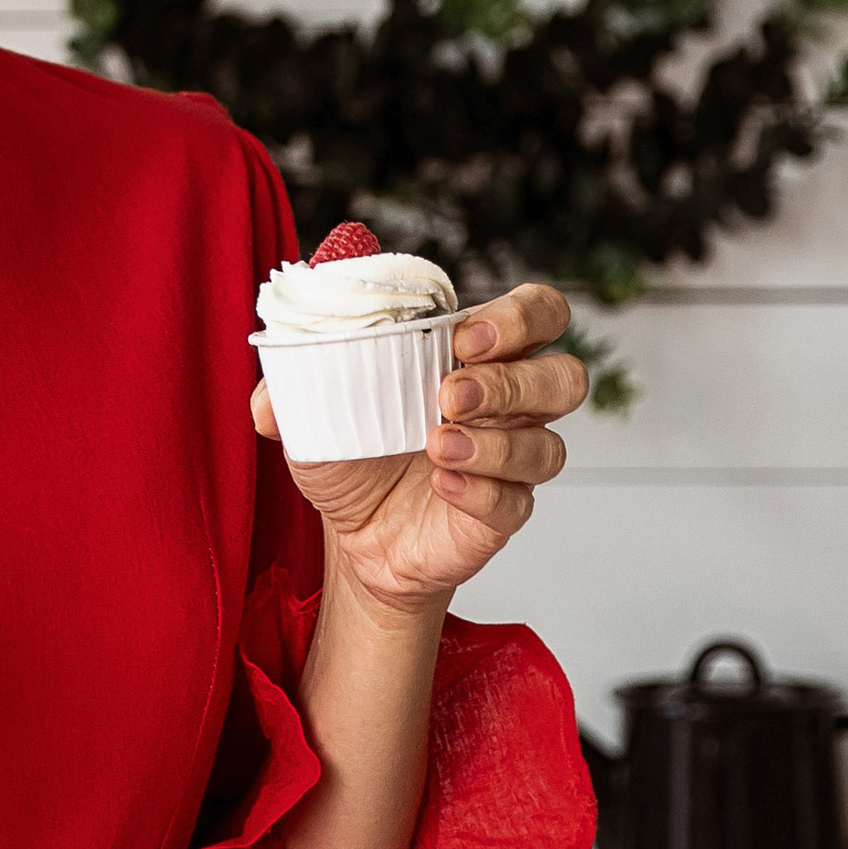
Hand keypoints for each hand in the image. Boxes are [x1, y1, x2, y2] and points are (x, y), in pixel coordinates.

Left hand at [253, 282, 586, 619]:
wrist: (352, 535)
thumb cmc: (350, 451)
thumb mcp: (314, 405)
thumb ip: (296, 370)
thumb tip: (280, 355)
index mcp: (475, 356)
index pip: (537, 314)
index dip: (518, 318)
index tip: (462, 338)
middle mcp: (509, 405)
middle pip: (567, 375)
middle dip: (514, 379)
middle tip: (449, 392)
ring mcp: (511, 461)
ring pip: (551, 445)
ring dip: (495, 442)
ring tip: (434, 444)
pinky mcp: (503, 513)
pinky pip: (517, 501)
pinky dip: (480, 490)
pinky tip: (439, 485)